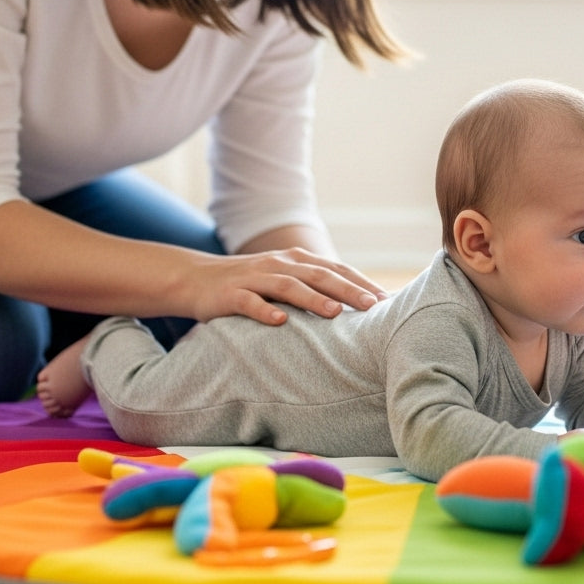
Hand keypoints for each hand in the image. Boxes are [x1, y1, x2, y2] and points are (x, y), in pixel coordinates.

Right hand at [183, 246, 386, 325]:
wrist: (195, 279)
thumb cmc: (250, 285)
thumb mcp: (284, 281)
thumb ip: (315, 288)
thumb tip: (356, 306)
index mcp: (296, 261)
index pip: (336, 269)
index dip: (361, 283)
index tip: (387, 300)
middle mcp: (279, 265)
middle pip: (319, 275)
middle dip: (348, 289)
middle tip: (373, 306)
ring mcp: (254, 278)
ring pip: (288, 286)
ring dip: (312, 298)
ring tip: (334, 312)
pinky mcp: (230, 294)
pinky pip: (248, 302)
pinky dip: (264, 310)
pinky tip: (279, 321)